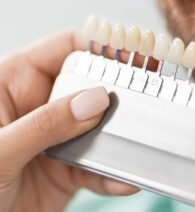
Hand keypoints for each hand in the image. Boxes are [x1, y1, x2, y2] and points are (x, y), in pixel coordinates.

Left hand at [0, 31, 138, 211]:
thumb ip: (46, 123)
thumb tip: (95, 99)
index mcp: (13, 82)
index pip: (65, 48)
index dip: (102, 45)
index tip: (138, 51)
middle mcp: (38, 105)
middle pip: (91, 86)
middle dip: (121, 93)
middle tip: (151, 97)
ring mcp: (55, 138)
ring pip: (100, 128)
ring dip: (121, 138)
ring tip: (141, 143)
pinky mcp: (66, 171)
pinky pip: (97, 166)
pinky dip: (114, 174)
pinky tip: (125, 179)